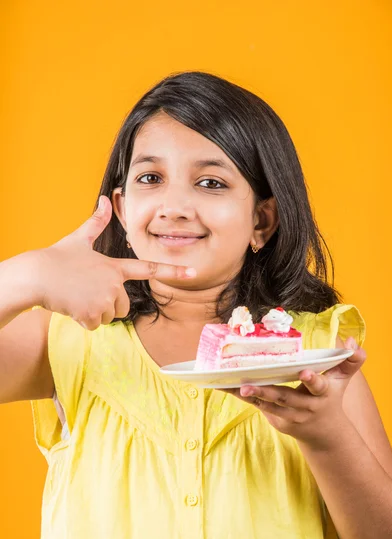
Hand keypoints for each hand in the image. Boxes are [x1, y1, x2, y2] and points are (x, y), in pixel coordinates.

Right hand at [36, 195, 195, 329]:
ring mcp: (104, 299)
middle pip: (124, 306)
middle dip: (108, 304)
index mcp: (115, 267)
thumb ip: (95, 222)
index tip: (194, 272)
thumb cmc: (57, 258)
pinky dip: (83, 320)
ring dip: (95, 313)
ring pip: (109, 316)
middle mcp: (114, 284)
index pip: (149, 269)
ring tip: (78, 297)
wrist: (36, 276)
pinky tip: (72, 306)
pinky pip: (95, 325)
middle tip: (87, 292)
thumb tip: (105, 199)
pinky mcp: (92, 314)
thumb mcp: (78, 239)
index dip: (173, 271)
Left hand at [224, 338, 366, 449]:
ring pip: (268, 405)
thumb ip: (350, 360)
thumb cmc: (331, 397)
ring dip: (249, 395)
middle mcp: (306, 407)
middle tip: (248, 385)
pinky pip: (259, 406)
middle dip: (266, 392)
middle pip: (285, 398)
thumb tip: (351, 342)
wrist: (325, 433)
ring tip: (233, 386)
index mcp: (323, 394)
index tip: (305, 373)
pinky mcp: (277, 421)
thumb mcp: (343, 379)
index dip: (312, 380)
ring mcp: (290, 417)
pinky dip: (244, 398)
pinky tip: (226, 387)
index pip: (319, 386)